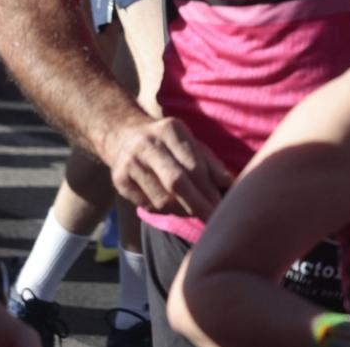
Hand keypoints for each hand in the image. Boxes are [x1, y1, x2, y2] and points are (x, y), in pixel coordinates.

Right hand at [103, 117, 234, 217]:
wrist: (123, 135)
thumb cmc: (167, 142)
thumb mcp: (190, 142)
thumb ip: (210, 163)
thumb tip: (230, 183)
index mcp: (170, 130)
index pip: (193, 165)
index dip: (209, 188)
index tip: (222, 205)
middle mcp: (148, 145)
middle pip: (176, 182)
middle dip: (198, 204)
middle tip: (212, 218)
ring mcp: (130, 164)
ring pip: (162, 199)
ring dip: (183, 211)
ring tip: (195, 212)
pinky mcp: (119, 181)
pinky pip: (148, 205)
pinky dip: (166, 211)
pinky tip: (175, 208)